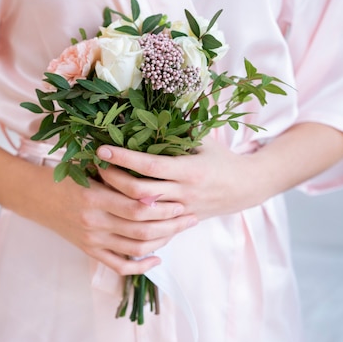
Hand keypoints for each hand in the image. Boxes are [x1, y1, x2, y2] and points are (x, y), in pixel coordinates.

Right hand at [27, 164, 196, 275]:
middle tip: (190, 216)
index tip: (181, 200)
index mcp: (94, 197)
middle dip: (171, 224)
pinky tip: (157, 259)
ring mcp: (92, 239)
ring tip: (179, 231)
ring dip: (162, 241)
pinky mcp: (89, 250)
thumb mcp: (87, 167)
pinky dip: (141, 266)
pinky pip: (119, 265)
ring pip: (135, 247)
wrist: (35, 196)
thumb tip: (154, 170)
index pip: (137, 207)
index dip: (163, 207)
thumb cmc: (63, 175)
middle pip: (142, 229)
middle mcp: (94, 221)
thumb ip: (116, 173)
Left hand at [96, 137, 262, 220]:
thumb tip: (145, 113)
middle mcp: (184, 192)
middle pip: (140, 192)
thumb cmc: (221, 159)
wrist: (247, 188)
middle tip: (95, 168)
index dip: (124, 158)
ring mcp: (182, 211)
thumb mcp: (203, 141)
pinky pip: (152, 228)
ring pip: (142, 212)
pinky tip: (115, 211)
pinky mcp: (180, 223)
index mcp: (189, 170)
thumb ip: (178, 133)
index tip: (102, 149)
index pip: (149, 165)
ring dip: (118, 201)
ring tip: (99, 187)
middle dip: (114, 180)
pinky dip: (132, 221)